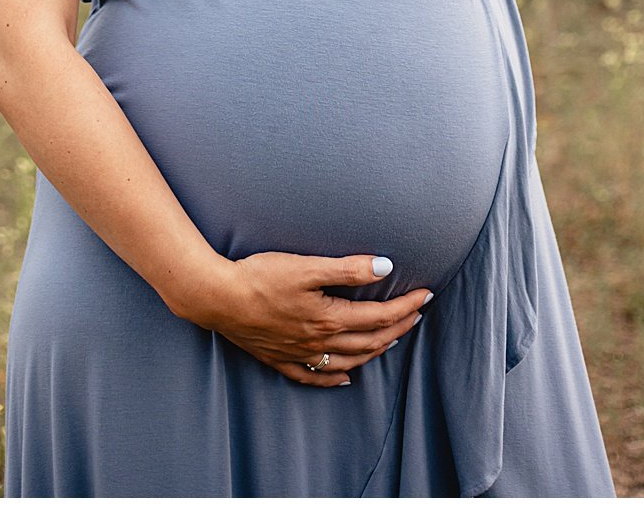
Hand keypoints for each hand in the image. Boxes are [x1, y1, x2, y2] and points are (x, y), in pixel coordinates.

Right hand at [182, 249, 431, 387]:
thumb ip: (347, 269)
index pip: (378, 315)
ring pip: (349, 359)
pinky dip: (336, 376)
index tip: (426, 295)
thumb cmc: (260, 276)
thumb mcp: (307, 266)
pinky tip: (346, 375)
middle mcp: (319, 342)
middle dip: (398, 326)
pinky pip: (316, 376)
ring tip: (392, 338)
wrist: (217, 298)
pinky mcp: (281, 358)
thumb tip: (385, 267)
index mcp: (328, 317)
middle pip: (369, 339)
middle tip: (417, 314)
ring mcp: (300, 354)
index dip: (405, 306)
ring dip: (375, 349)